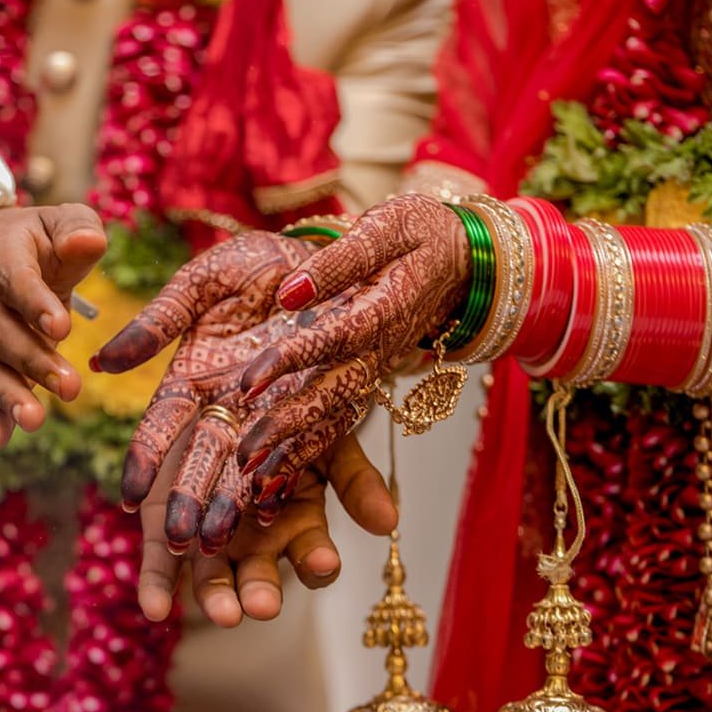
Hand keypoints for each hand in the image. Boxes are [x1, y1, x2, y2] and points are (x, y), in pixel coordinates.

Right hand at [0, 203, 106, 451]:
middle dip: (32, 358)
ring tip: (33, 421)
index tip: (63, 329)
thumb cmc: (51, 236)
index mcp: (2, 249)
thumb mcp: (69, 220)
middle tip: (70, 386)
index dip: (34, 302)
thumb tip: (88, 242)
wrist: (15, 249)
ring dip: (10, 393)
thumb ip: (79, 229)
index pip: (14, 276)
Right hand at [93, 231, 322, 552]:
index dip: (148, 459)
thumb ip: (160, 320)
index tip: (130, 496)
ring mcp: (273, 412)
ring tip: (223, 547)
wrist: (326, 255)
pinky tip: (280, 516)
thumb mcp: (202, 282)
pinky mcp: (319, 412)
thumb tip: (102, 362)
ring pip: (249, 469)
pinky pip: (306, 454)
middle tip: (179, 544)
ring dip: (237, 509)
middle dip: (190, 502)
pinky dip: (292, 483)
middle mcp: (229, 405)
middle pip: (204, 460)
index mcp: (193, 376)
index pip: (163, 425)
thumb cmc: (254, 264)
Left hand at [137, 432, 397, 626]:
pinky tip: (154, 610)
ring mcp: (209, 536)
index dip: (318, 562)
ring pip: (213, 578)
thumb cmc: (282, 408)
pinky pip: (160, 563)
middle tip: (263, 604)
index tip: (324, 562)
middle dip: (262, 591)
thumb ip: (353, 476)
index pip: (313, 556)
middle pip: (261, 576)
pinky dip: (156, 587)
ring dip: (216, 599)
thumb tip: (389, 523)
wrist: (224, 378)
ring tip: (224, 614)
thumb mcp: (324, 433)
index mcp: (297, 520)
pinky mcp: (166, 526)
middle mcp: (255, 537)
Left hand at [236, 194, 469, 463]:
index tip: (250, 380)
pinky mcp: (368, 378)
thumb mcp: (389, 228)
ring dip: (296, 452)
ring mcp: (375, 370)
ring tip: (253, 483)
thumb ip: (340, 260)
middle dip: (287, 425)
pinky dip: (310, 452)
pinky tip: (276, 478)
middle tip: (243, 454)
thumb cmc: (423, 234)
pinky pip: (339, 421)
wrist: (468, 261)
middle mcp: (379, 350)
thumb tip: (290, 291)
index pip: (334, 337)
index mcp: (383, 309)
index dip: (292, 359)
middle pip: (331, 394)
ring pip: (335, 419)